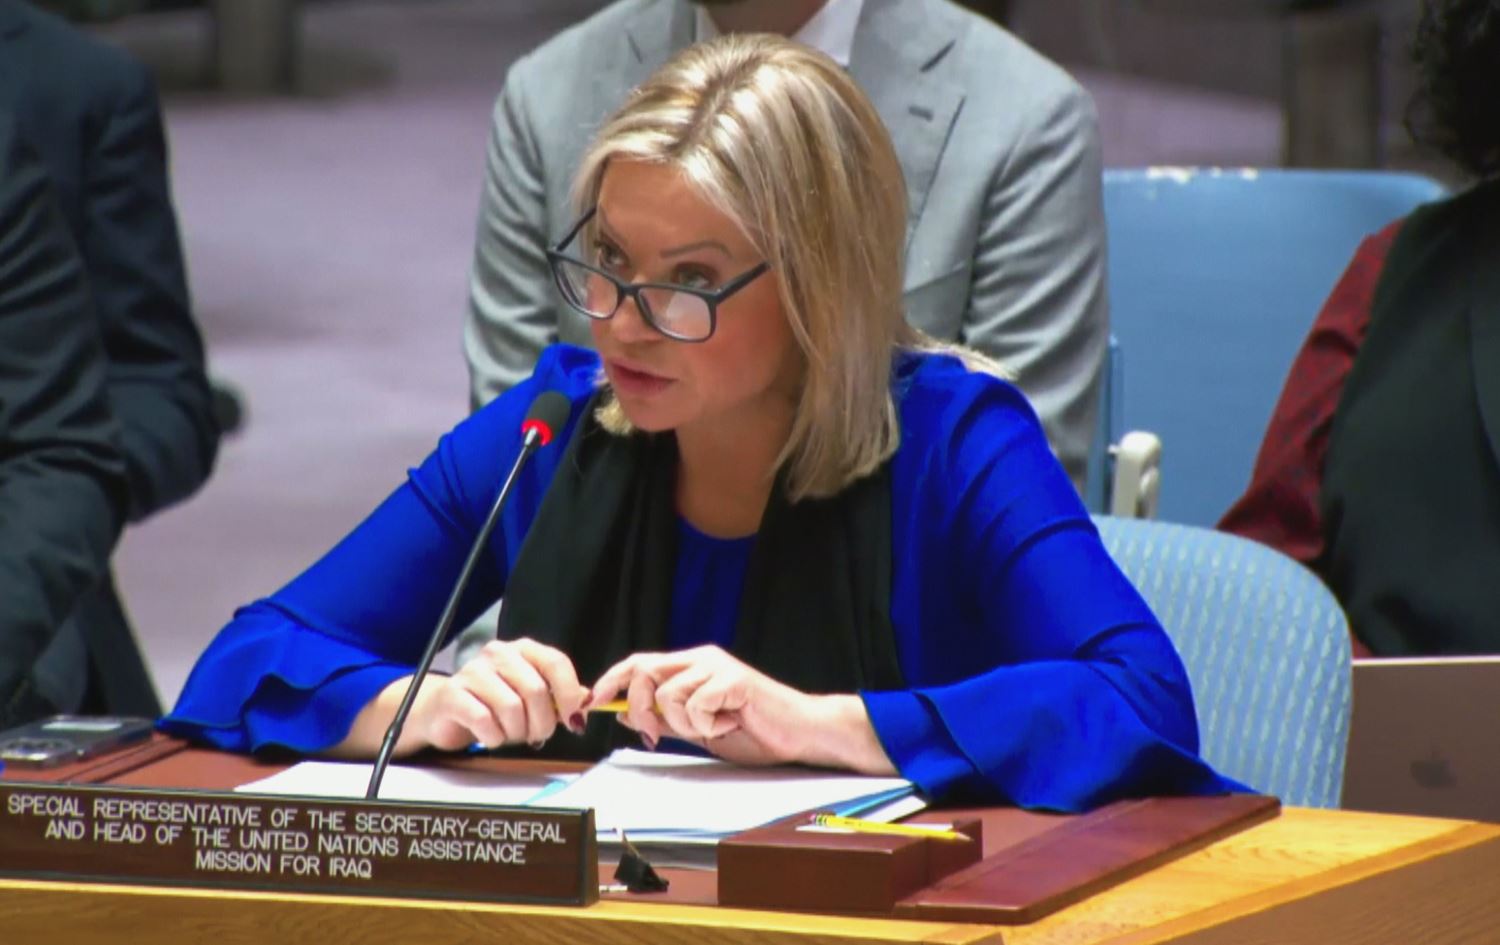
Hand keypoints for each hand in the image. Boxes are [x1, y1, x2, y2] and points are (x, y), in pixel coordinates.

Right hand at [407, 637, 589, 751]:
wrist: (444, 712)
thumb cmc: (492, 705)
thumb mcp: (529, 697)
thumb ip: (558, 695)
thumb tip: (586, 700)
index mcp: (522, 650)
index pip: (556, 662)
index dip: (569, 693)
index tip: (574, 719)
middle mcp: (498, 654)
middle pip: (536, 689)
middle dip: (543, 722)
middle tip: (537, 735)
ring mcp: (473, 671)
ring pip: (511, 707)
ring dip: (517, 732)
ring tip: (511, 735)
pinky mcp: (453, 694)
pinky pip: (484, 720)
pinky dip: (494, 737)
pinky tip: (491, 737)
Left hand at [589, 646, 894, 773]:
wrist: (800, 733)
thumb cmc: (754, 730)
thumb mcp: (699, 729)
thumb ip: (665, 719)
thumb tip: (624, 714)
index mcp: (691, 666)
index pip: (638, 662)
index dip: (611, 680)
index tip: (591, 703)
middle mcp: (701, 658)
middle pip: (644, 670)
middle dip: (640, 708)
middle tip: (655, 735)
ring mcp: (718, 666)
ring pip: (668, 693)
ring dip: (683, 724)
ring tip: (713, 729)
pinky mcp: (734, 679)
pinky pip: (697, 705)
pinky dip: (708, 726)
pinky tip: (731, 724)